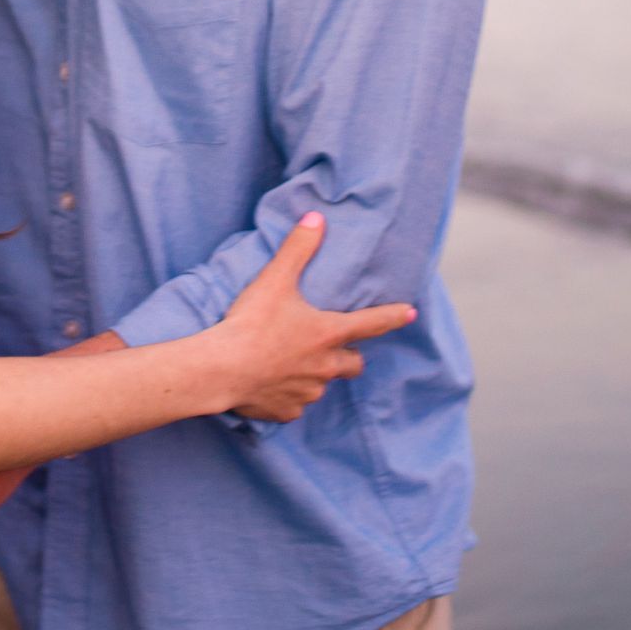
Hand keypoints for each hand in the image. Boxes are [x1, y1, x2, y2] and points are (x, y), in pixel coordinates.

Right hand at [215, 212, 416, 420]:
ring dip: (314, 374)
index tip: (410, 313)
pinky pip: (295, 404)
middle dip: (349, 356)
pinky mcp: (287, 411)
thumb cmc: (251, 324)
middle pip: (354, 364)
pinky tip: (267, 383)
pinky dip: (287, 395)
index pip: (372, 323)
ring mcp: (308, 392)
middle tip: (332, 346)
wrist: (221, 370)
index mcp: (328, 333)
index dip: (393, 316)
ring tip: (288, 362)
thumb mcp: (275, 280)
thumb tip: (316, 218)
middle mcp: (325, 366)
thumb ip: (298, 248)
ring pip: (322, 384)